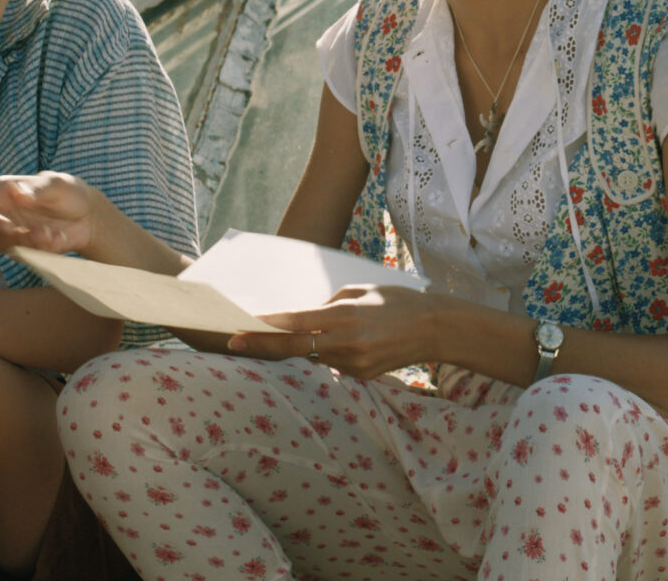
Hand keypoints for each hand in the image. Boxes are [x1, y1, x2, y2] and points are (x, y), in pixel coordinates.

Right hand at [0, 171, 105, 256]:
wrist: (89, 217)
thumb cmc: (66, 192)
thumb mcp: (56, 184)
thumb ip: (36, 188)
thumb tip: (16, 194)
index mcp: (2, 191)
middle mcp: (2, 213)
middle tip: (8, 224)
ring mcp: (12, 233)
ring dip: (19, 239)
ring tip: (45, 232)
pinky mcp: (26, 250)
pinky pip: (24, 254)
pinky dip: (41, 247)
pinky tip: (58, 238)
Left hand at [229, 285, 451, 380]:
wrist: (433, 329)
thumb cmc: (397, 301)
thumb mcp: (360, 292)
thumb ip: (329, 305)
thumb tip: (303, 318)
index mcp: (346, 315)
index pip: (298, 322)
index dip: (269, 325)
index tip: (245, 323)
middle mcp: (346, 342)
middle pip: (294, 348)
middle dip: (262, 344)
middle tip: (234, 341)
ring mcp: (353, 363)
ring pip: (312, 357)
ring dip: (296, 349)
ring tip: (285, 339)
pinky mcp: (361, 376)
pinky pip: (332, 364)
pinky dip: (325, 354)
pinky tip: (335, 344)